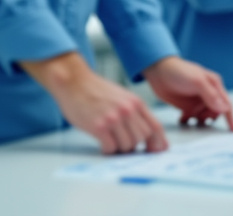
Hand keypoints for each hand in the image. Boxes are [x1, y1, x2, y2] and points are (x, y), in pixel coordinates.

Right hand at [21, 51, 167, 153]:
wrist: (73, 81)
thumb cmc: (95, 90)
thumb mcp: (121, 96)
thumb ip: (134, 112)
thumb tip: (148, 135)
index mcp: (135, 102)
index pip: (155, 127)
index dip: (159, 142)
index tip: (157, 151)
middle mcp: (127, 110)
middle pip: (142, 139)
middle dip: (134, 144)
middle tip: (121, 140)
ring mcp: (114, 118)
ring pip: (127, 146)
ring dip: (119, 147)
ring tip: (109, 138)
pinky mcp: (99, 126)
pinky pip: (111, 148)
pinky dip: (107, 149)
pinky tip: (101, 141)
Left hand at [143, 56, 232, 130]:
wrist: (158, 71)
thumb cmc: (179, 71)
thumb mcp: (197, 81)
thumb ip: (211, 95)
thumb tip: (224, 108)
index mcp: (214, 85)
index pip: (226, 104)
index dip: (231, 118)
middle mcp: (208, 94)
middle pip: (215, 113)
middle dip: (209, 117)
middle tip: (198, 116)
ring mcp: (197, 101)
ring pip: (204, 117)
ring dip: (198, 120)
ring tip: (188, 116)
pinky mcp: (187, 106)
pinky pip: (192, 118)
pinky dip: (188, 121)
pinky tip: (182, 118)